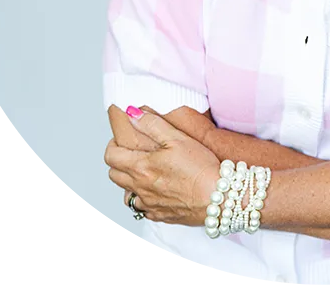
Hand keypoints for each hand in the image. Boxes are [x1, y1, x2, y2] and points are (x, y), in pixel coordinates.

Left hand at [104, 106, 220, 225]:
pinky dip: (143, 198)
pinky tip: (157, 190)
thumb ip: (152, 124)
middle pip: (114, 175)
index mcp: (142, 167)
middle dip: (118, 161)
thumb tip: (132, 114)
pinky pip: (142, 208)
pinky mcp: (160, 216)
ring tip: (144, 172)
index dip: (112, 145)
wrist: (219, 198)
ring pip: (126, 194)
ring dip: (129, 182)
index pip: (111, 156)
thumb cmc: (201, 167)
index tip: (121, 139)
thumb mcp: (178, 138)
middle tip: (132, 152)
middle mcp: (141, 188)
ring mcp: (149, 204)